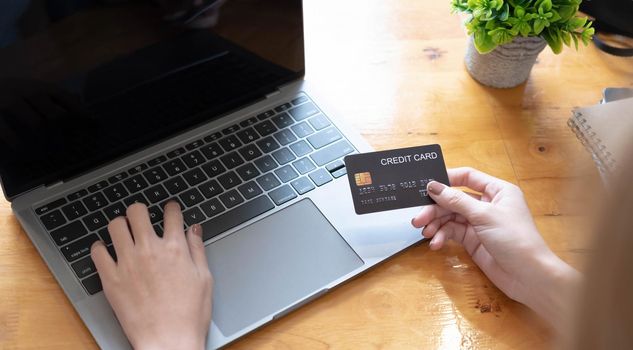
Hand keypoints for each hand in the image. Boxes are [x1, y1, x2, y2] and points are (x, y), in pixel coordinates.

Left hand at [91, 202, 212, 349]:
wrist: (169, 340)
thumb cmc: (189, 314)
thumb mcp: (204, 278)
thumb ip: (197, 249)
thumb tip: (194, 229)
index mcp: (175, 249)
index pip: (171, 214)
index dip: (171, 208)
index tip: (170, 210)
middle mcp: (149, 250)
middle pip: (137, 212)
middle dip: (141, 210)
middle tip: (142, 218)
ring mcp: (128, 263)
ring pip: (115, 226)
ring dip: (120, 225)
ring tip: (124, 232)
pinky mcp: (111, 279)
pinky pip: (97, 252)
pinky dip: (100, 247)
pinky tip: (105, 250)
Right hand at [411, 167, 579, 325]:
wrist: (527, 276)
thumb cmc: (514, 238)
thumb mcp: (483, 215)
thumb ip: (456, 200)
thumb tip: (433, 186)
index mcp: (497, 191)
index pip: (468, 177)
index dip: (447, 179)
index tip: (426, 185)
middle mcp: (487, 204)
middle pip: (454, 199)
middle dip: (436, 209)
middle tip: (418, 218)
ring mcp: (479, 223)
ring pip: (450, 217)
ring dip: (436, 224)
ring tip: (425, 233)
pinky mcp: (473, 240)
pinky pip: (452, 233)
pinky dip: (442, 236)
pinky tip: (436, 244)